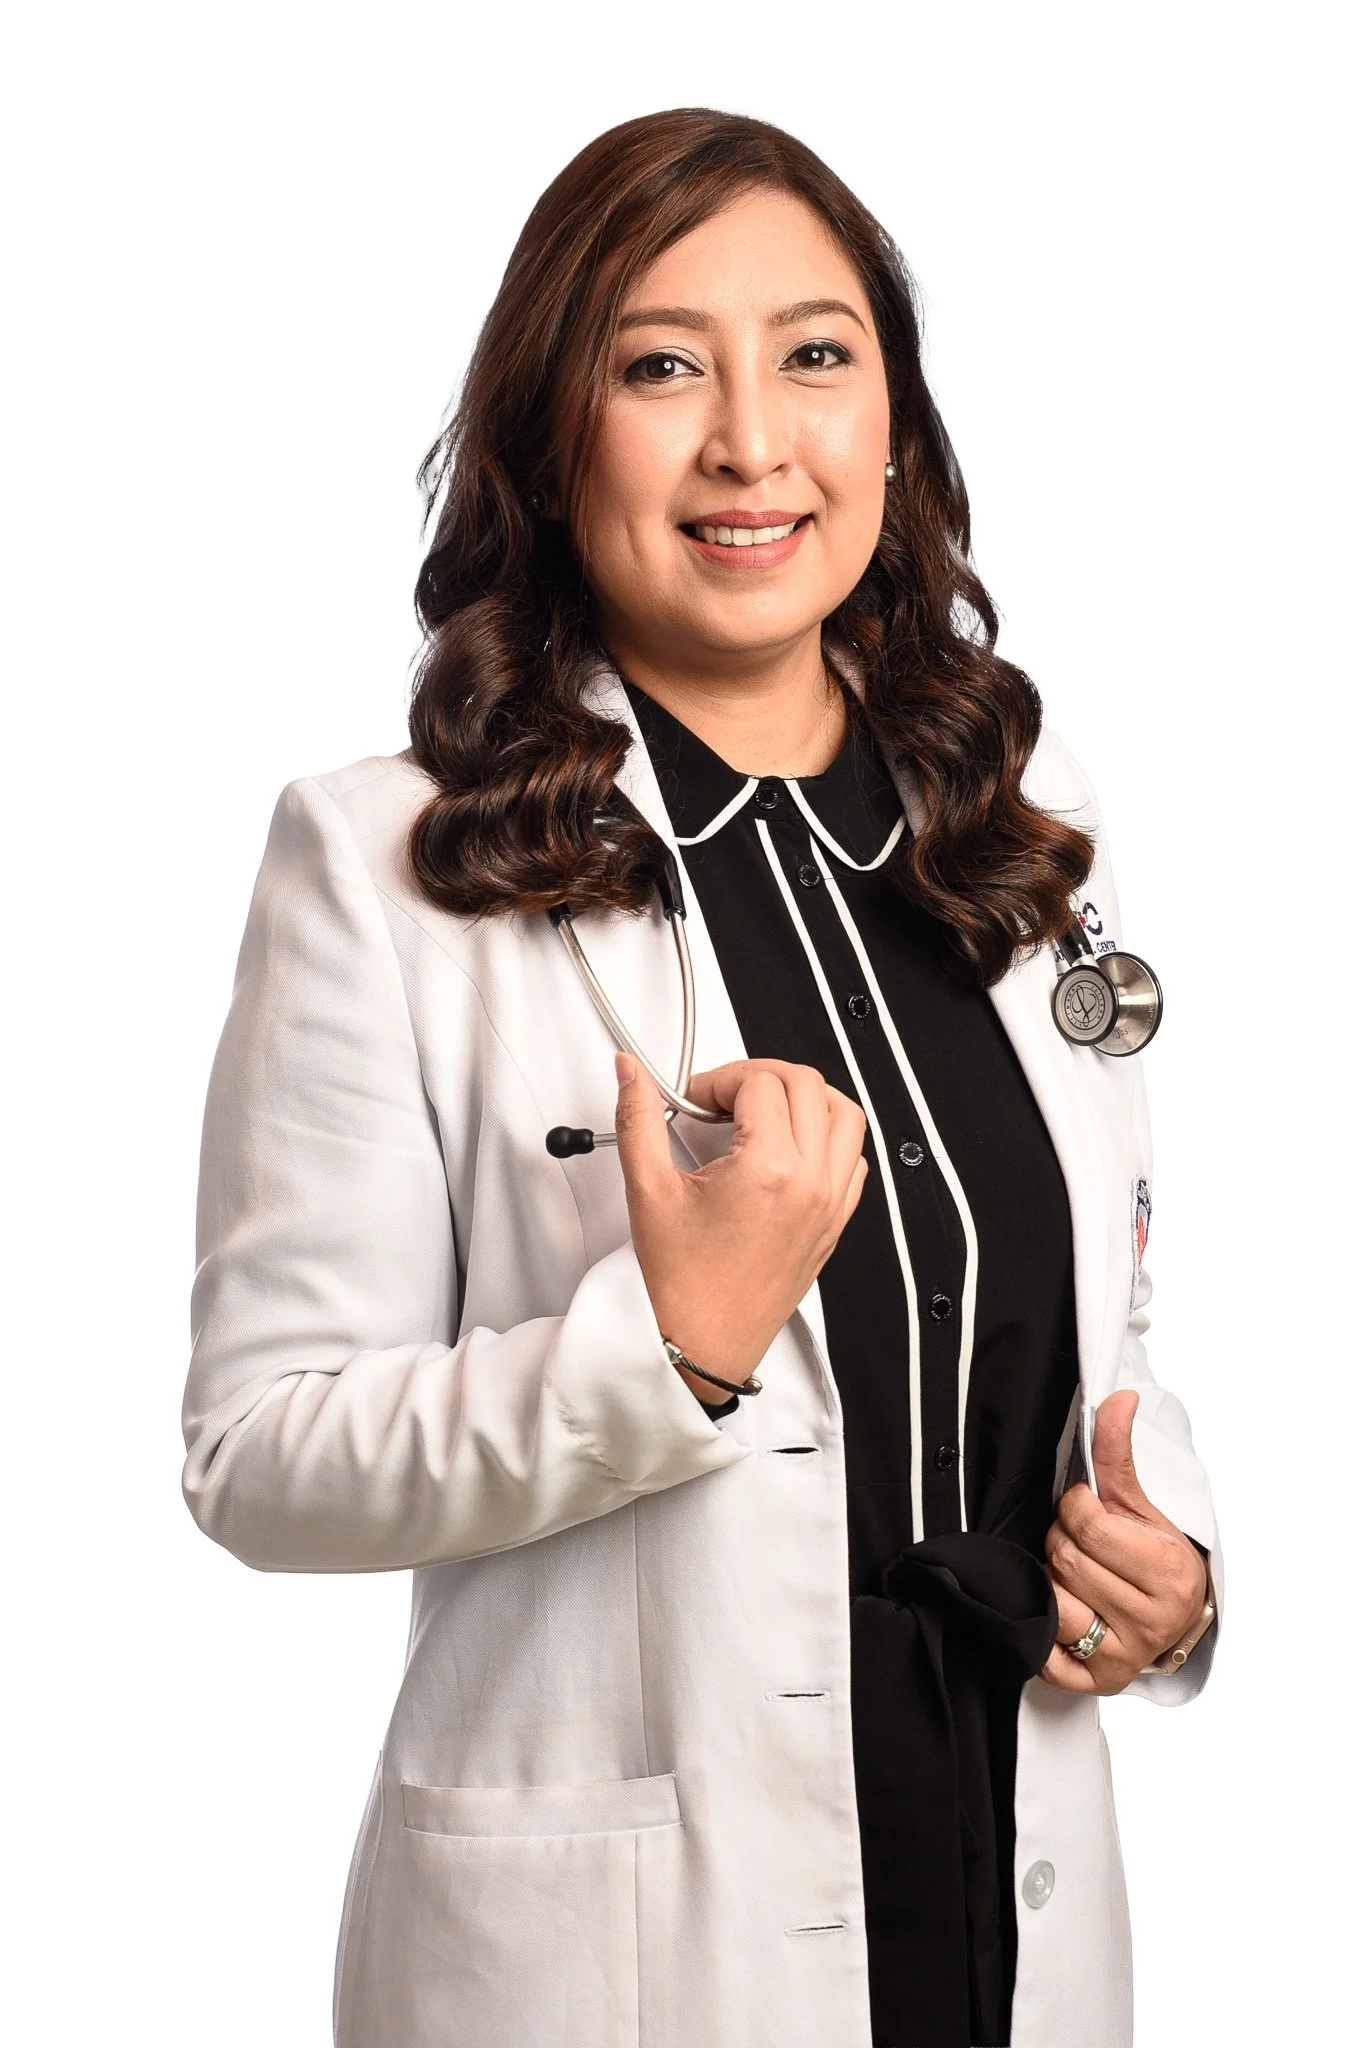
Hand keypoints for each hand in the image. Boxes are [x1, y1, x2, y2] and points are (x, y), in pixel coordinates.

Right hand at [614, 1052, 867, 1395]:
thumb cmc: (681, 1287)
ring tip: (762, 1112)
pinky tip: (789, 1148)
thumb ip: (638, 1119)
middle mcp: (811, 1183)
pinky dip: (828, 1138)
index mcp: (769, 1170)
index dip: (718, 1080)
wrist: (701, 1344)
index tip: (694, 1101)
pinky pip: (853, 1159)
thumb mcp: (649, 1191)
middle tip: (722, 1099)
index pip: (758, 1083)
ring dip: (805, 1098)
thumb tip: (632, 1075)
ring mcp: (830, 1203)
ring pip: (844, 1114)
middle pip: (806, 1085)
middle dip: (759, 1077)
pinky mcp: (835, 1222)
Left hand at [1039, 1389, 1209, 1693]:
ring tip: (1075, 1577)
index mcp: (1168, 1572)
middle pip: (1064, 1558)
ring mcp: (1123, 1656)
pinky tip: (1066, 1611)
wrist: (1176, 1618)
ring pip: (1051, 1599)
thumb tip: (1118, 1398)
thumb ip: (1118, 1453)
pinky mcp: (1096, 1683)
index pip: (1086, 1522)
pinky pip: (1044, 1653)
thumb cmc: (1156, 1558)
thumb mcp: (1141, 1506)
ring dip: (1051, 1580)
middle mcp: (1151, 1621)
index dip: (1075, 1508)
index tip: (1089, 1512)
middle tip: (1082, 1545)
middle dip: (1062, 1541)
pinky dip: (1044, 1628)